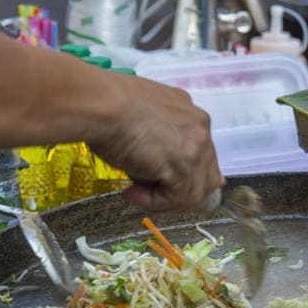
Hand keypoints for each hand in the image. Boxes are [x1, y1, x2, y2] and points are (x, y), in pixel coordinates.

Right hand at [87, 75, 222, 212]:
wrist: (102, 104)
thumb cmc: (108, 106)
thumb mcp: (139, 117)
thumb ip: (154, 134)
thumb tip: (152, 159)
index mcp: (189, 112)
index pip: (199, 151)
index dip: (178, 171)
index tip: (152, 177)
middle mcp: (200, 126)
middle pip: (205, 172)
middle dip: (178, 188)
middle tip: (147, 192)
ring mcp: (196, 146)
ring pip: (194, 190)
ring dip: (163, 198)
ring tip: (134, 191)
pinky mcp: (185, 165)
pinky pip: (178, 198)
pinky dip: (154, 202)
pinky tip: (131, 192)